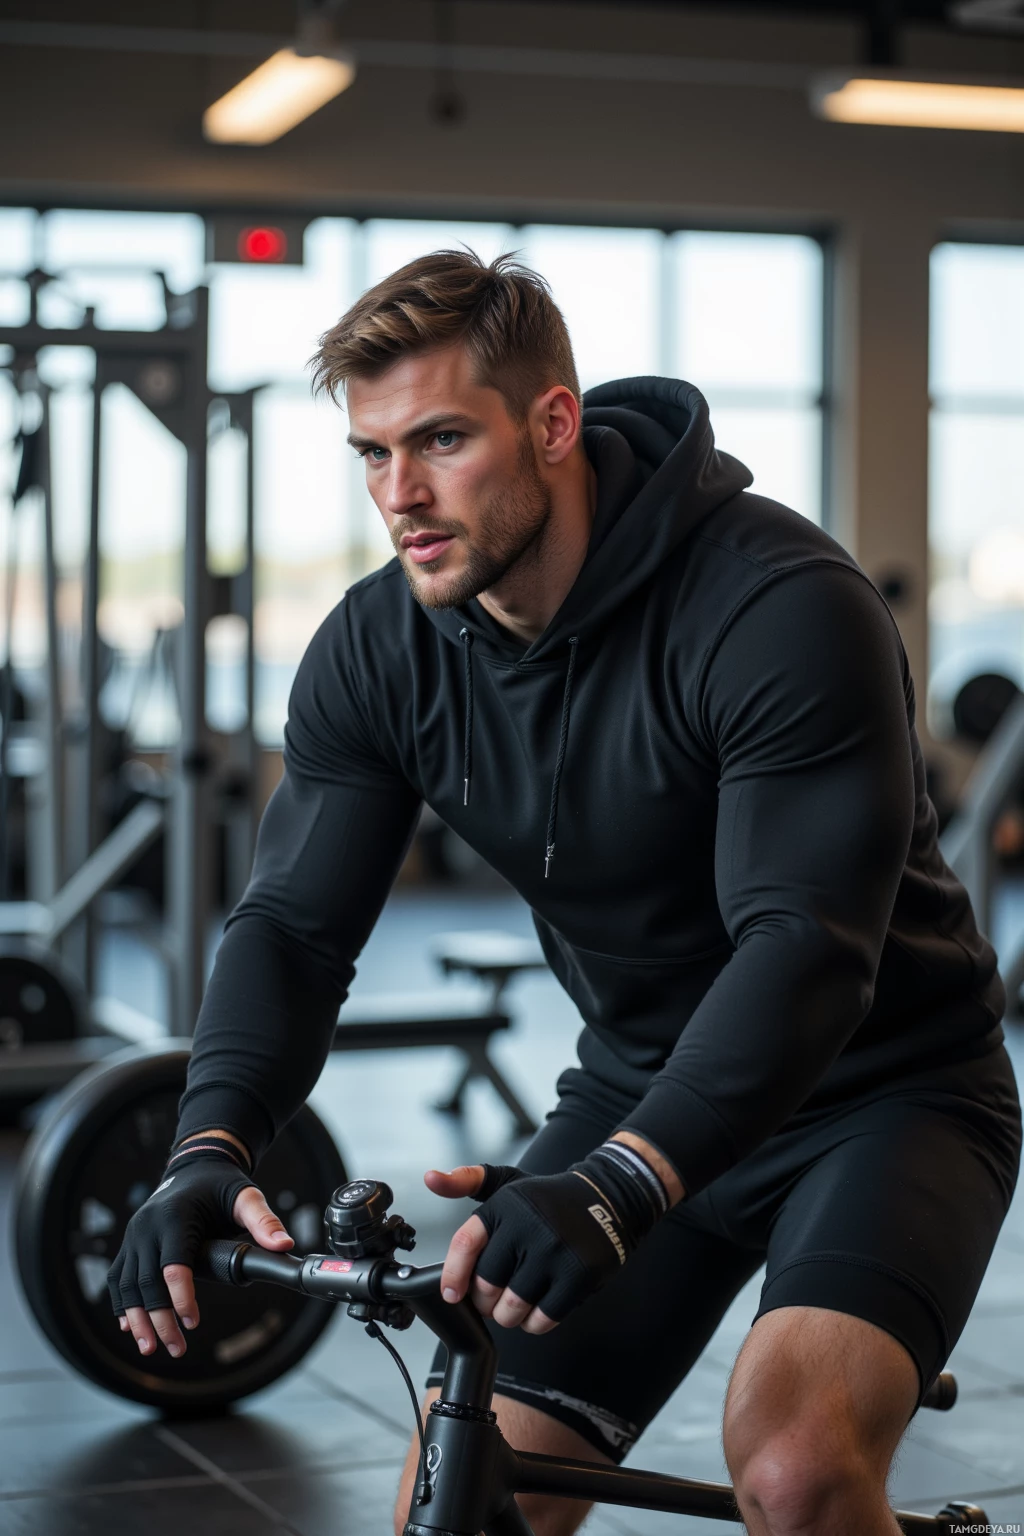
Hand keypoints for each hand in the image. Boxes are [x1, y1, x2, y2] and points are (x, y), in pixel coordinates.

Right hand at [107, 1146, 293, 1360]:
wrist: (195, 1167)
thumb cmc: (221, 1184)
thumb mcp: (246, 1197)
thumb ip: (264, 1221)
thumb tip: (284, 1245)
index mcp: (175, 1216)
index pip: (174, 1264)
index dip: (182, 1297)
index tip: (193, 1322)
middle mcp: (147, 1226)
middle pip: (146, 1282)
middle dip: (160, 1319)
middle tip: (176, 1347)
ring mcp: (134, 1235)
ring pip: (127, 1285)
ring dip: (137, 1319)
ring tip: (151, 1348)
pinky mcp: (130, 1244)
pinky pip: (119, 1278)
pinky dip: (122, 1304)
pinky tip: (130, 1327)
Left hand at [426, 1143, 668, 1332]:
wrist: (608, 1199)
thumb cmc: (547, 1200)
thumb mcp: (507, 1183)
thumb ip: (466, 1181)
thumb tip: (430, 1178)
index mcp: (505, 1205)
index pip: (465, 1245)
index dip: (452, 1276)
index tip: (451, 1295)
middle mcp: (529, 1226)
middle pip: (487, 1286)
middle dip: (485, 1301)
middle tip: (493, 1299)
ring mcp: (555, 1250)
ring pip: (513, 1308)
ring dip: (510, 1316)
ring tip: (515, 1305)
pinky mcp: (579, 1274)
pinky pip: (544, 1319)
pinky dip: (535, 1323)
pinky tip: (538, 1309)